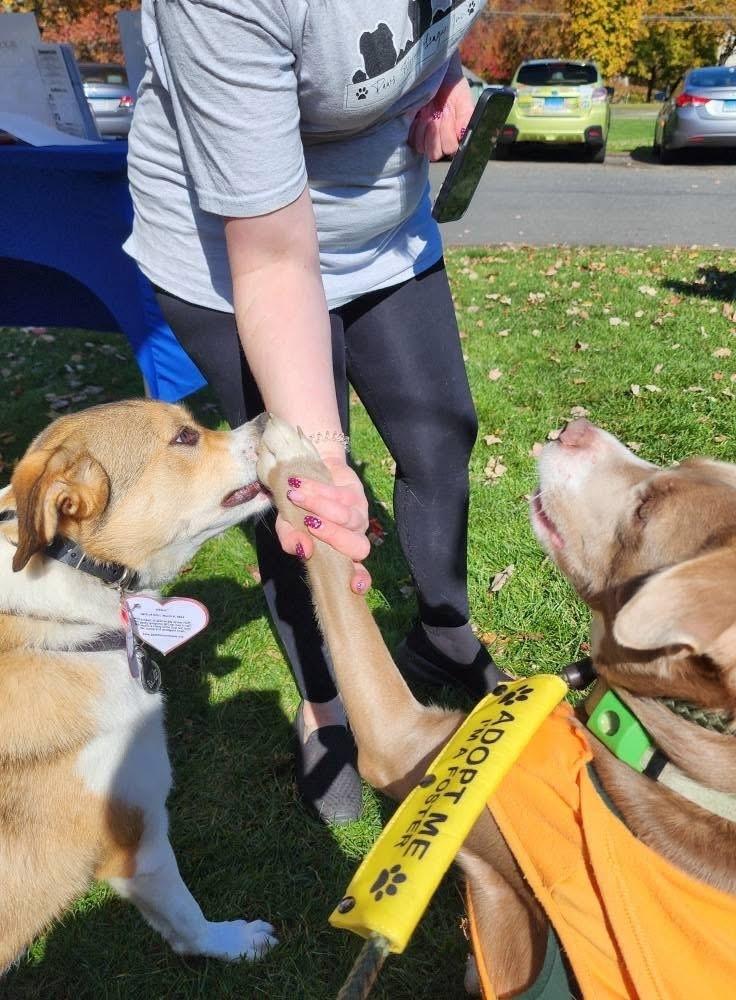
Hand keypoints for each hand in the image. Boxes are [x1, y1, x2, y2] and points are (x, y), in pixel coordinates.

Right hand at [274, 456, 371, 594]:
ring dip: (320, 507)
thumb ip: (291, 541)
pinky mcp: (356, 492)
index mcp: (340, 554)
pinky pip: (341, 495)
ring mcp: (358, 515)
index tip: (355, 585)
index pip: (358, 573)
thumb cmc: (296, 508)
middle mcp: (353, 538)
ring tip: (296, 497)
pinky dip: (317, 491)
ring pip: (349, 518)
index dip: (360, 579)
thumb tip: (303, 550)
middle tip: (309, 523)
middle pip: (359, 547)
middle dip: (334, 536)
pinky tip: (300, 485)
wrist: (300, 472)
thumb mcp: (287, 526)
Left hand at [408, 70, 474, 160]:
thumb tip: (463, 135)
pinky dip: (414, 127)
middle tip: (436, 115)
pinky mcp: (413, 134)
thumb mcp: (463, 98)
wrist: (436, 77)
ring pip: (422, 148)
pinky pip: (411, 140)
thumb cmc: (452, 87)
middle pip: (435, 154)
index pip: (450, 149)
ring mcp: (426, 139)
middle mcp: (441, 140)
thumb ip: (465, 118)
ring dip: (423, 130)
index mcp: (455, 135)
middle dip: (434, 135)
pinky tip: (419, 114)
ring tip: (427, 112)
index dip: (447, 135)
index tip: (447, 115)